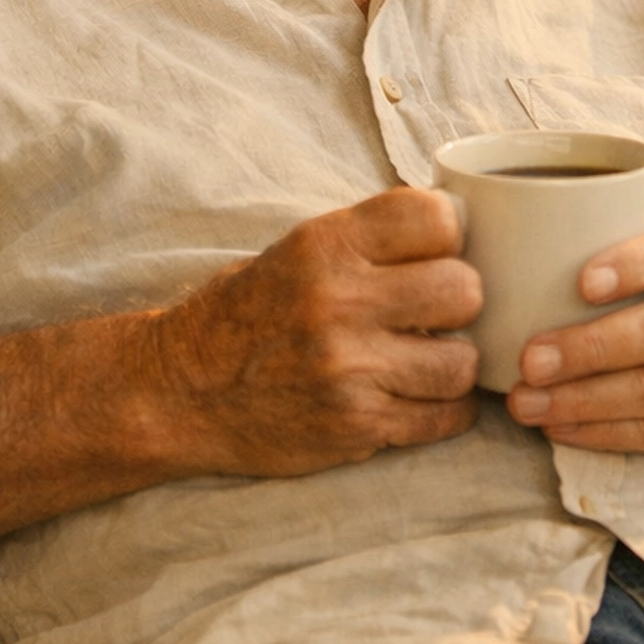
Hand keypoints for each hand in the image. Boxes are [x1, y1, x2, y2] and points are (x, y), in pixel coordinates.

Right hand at [155, 187, 482, 476]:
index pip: (437, 216)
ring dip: (453, 363)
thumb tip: (463, 228)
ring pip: (463, 362)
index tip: (438, 253)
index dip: (451, 235)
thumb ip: (373, 240)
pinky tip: (420, 397)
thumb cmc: (248, 313)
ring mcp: (348, 369)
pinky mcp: (356, 426)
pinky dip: (444, 410)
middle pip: (463, 289)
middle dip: (459, 303)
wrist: (179, 391)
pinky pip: (446, 418)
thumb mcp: (298, 251)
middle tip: (435, 314)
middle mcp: (338, 301)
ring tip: (426, 361)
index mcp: (325, 244)